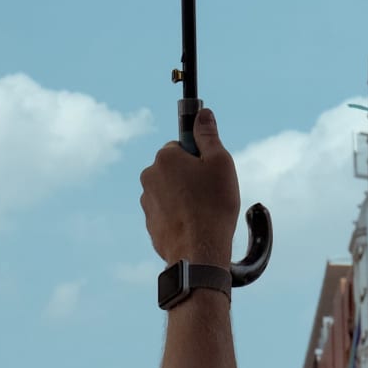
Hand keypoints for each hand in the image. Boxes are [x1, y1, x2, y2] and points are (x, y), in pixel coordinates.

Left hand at [139, 107, 240, 267]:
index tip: (209, 170)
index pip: (180, 145)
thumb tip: (203, 114)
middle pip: (174, 168)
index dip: (198, 157)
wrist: (199, 254)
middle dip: (190, 176)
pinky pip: (167, 212)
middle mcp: (149, 177)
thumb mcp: (220, 163)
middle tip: (210, 192)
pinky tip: (194, 226)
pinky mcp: (150, 224)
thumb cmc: (213, 206)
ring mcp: (147, 202)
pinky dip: (179, 216)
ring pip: (170, 191)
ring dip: (184, 197)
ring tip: (203, 212)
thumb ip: (208, 135)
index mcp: (164, 158)